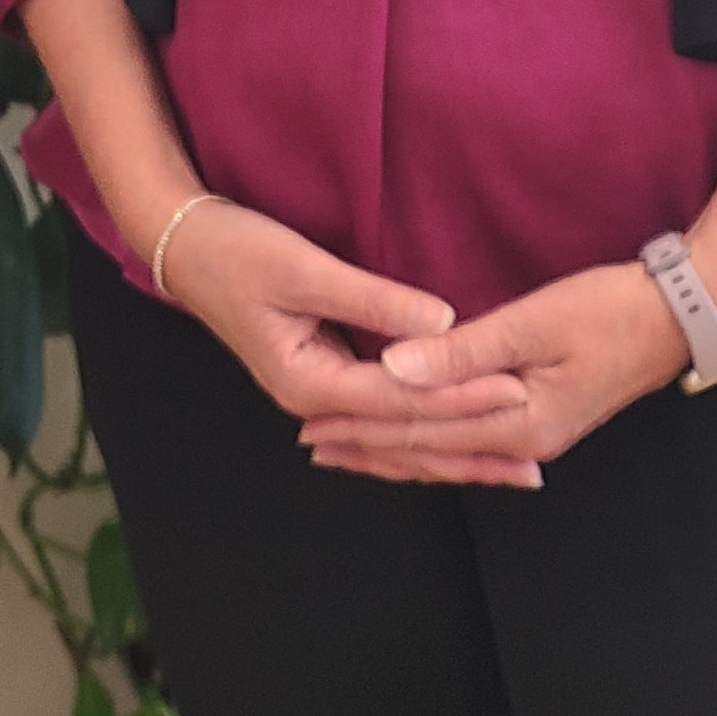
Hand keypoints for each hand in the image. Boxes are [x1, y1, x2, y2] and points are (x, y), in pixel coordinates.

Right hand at [152, 201, 524, 441]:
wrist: (184, 246)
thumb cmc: (236, 251)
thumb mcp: (304, 269)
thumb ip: (374, 300)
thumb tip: (443, 321)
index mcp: (308, 382)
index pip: (401, 400)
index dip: (461, 397)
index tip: (516, 392)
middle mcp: (315, 402)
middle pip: (403, 437)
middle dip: (469, 447)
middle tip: (533, 459)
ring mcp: (320, 395)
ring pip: (396, 439)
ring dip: (454, 452)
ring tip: (512, 469)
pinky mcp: (326, 377)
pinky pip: (385, 418)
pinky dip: (425, 431)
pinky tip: (459, 443)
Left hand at [300, 263, 696, 487]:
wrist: (680, 316)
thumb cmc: (610, 309)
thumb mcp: (533, 323)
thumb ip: (461, 352)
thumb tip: (393, 370)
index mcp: (517, 420)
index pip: (419, 428)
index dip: (362, 424)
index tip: (310, 423)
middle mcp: (524, 439)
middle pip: (428, 449)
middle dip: (366, 446)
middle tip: (309, 443)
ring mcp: (537, 433)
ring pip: (449, 450)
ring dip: (395, 450)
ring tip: (347, 448)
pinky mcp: (545, 418)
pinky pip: (471, 440)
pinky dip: (433, 443)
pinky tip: (417, 443)